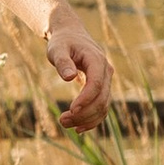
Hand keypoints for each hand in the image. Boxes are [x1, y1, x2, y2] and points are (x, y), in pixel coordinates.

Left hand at [46, 5, 112, 133]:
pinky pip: (101, 107)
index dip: (86, 99)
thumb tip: (69, 77)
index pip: (96, 83)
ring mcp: (106, 81)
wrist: (71, 36)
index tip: (71, 110)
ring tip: (64, 124)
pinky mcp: (102, 88)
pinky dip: (92, 119)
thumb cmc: (63, 42)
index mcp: (97, 60)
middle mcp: (106, 71)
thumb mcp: (57, 48)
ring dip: (87, 119)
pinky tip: (78, 128)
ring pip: (103, 106)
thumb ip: (62, 62)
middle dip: (84, 113)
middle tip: (62, 121)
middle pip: (101, 98)